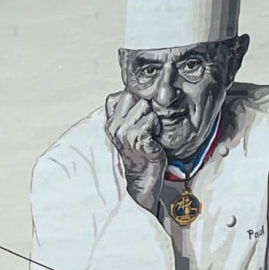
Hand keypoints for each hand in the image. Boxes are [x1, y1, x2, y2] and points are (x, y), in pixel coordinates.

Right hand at [105, 91, 165, 212]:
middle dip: (144, 107)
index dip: (133, 101)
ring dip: (152, 117)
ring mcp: (125, 133)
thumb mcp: (125, 132)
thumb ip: (125, 114)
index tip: (138, 115)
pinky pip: (151, 119)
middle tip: (147, 124)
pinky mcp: (138, 138)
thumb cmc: (139, 153)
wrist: (143, 176)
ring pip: (144, 106)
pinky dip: (157, 127)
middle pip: (132, 96)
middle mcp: (115, 126)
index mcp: (110, 123)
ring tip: (151, 131)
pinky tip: (154, 138)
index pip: (119, 96)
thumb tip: (133, 93)